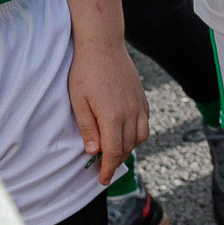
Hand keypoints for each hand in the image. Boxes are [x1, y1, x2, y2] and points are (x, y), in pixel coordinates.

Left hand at [65, 36, 148, 184]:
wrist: (103, 45)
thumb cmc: (85, 71)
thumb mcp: (78, 101)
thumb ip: (87, 128)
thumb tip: (93, 151)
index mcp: (112, 117)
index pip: (113, 152)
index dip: (107, 169)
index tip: (102, 180)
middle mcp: (131, 113)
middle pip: (127, 148)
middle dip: (116, 162)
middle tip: (104, 170)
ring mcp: (139, 105)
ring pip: (140, 138)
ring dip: (128, 149)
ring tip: (115, 152)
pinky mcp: (143, 97)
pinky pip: (145, 123)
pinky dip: (137, 134)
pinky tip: (126, 133)